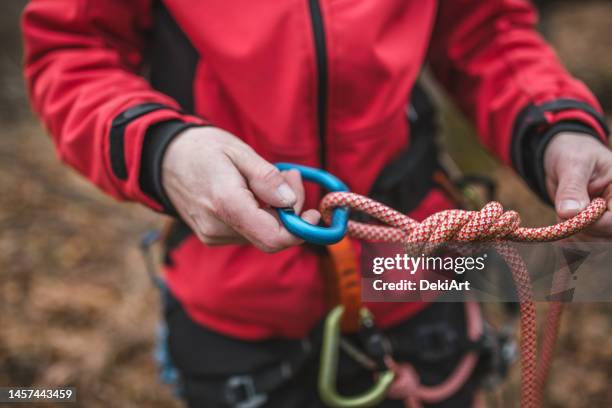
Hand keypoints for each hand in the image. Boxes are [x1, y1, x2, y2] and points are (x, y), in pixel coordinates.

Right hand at [161, 126, 319, 251]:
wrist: (162, 159)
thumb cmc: (201, 149)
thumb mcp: (238, 151)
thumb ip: (265, 177)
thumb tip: (290, 201)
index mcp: (226, 204)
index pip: (273, 237)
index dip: (300, 230)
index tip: (313, 212)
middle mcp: (218, 227)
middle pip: (271, 236)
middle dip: (290, 212)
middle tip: (290, 176)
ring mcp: (213, 235)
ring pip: (261, 234)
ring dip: (276, 211)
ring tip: (270, 177)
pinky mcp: (213, 236)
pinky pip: (248, 232)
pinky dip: (261, 214)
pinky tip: (255, 191)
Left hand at [544, 132, 611, 239]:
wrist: (563, 155)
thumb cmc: (572, 152)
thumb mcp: (572, 164)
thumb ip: (572, 188)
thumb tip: (569, 213)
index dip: (596, 223)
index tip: (571, 216)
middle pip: (608, 234)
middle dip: (582, 230)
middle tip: (563, 213)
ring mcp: (608, 217)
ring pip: (596, 241)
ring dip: (574, 236)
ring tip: (562, 215)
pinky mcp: (595, 226)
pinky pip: (586, 243)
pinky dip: (571, 242)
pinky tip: (561, 234)